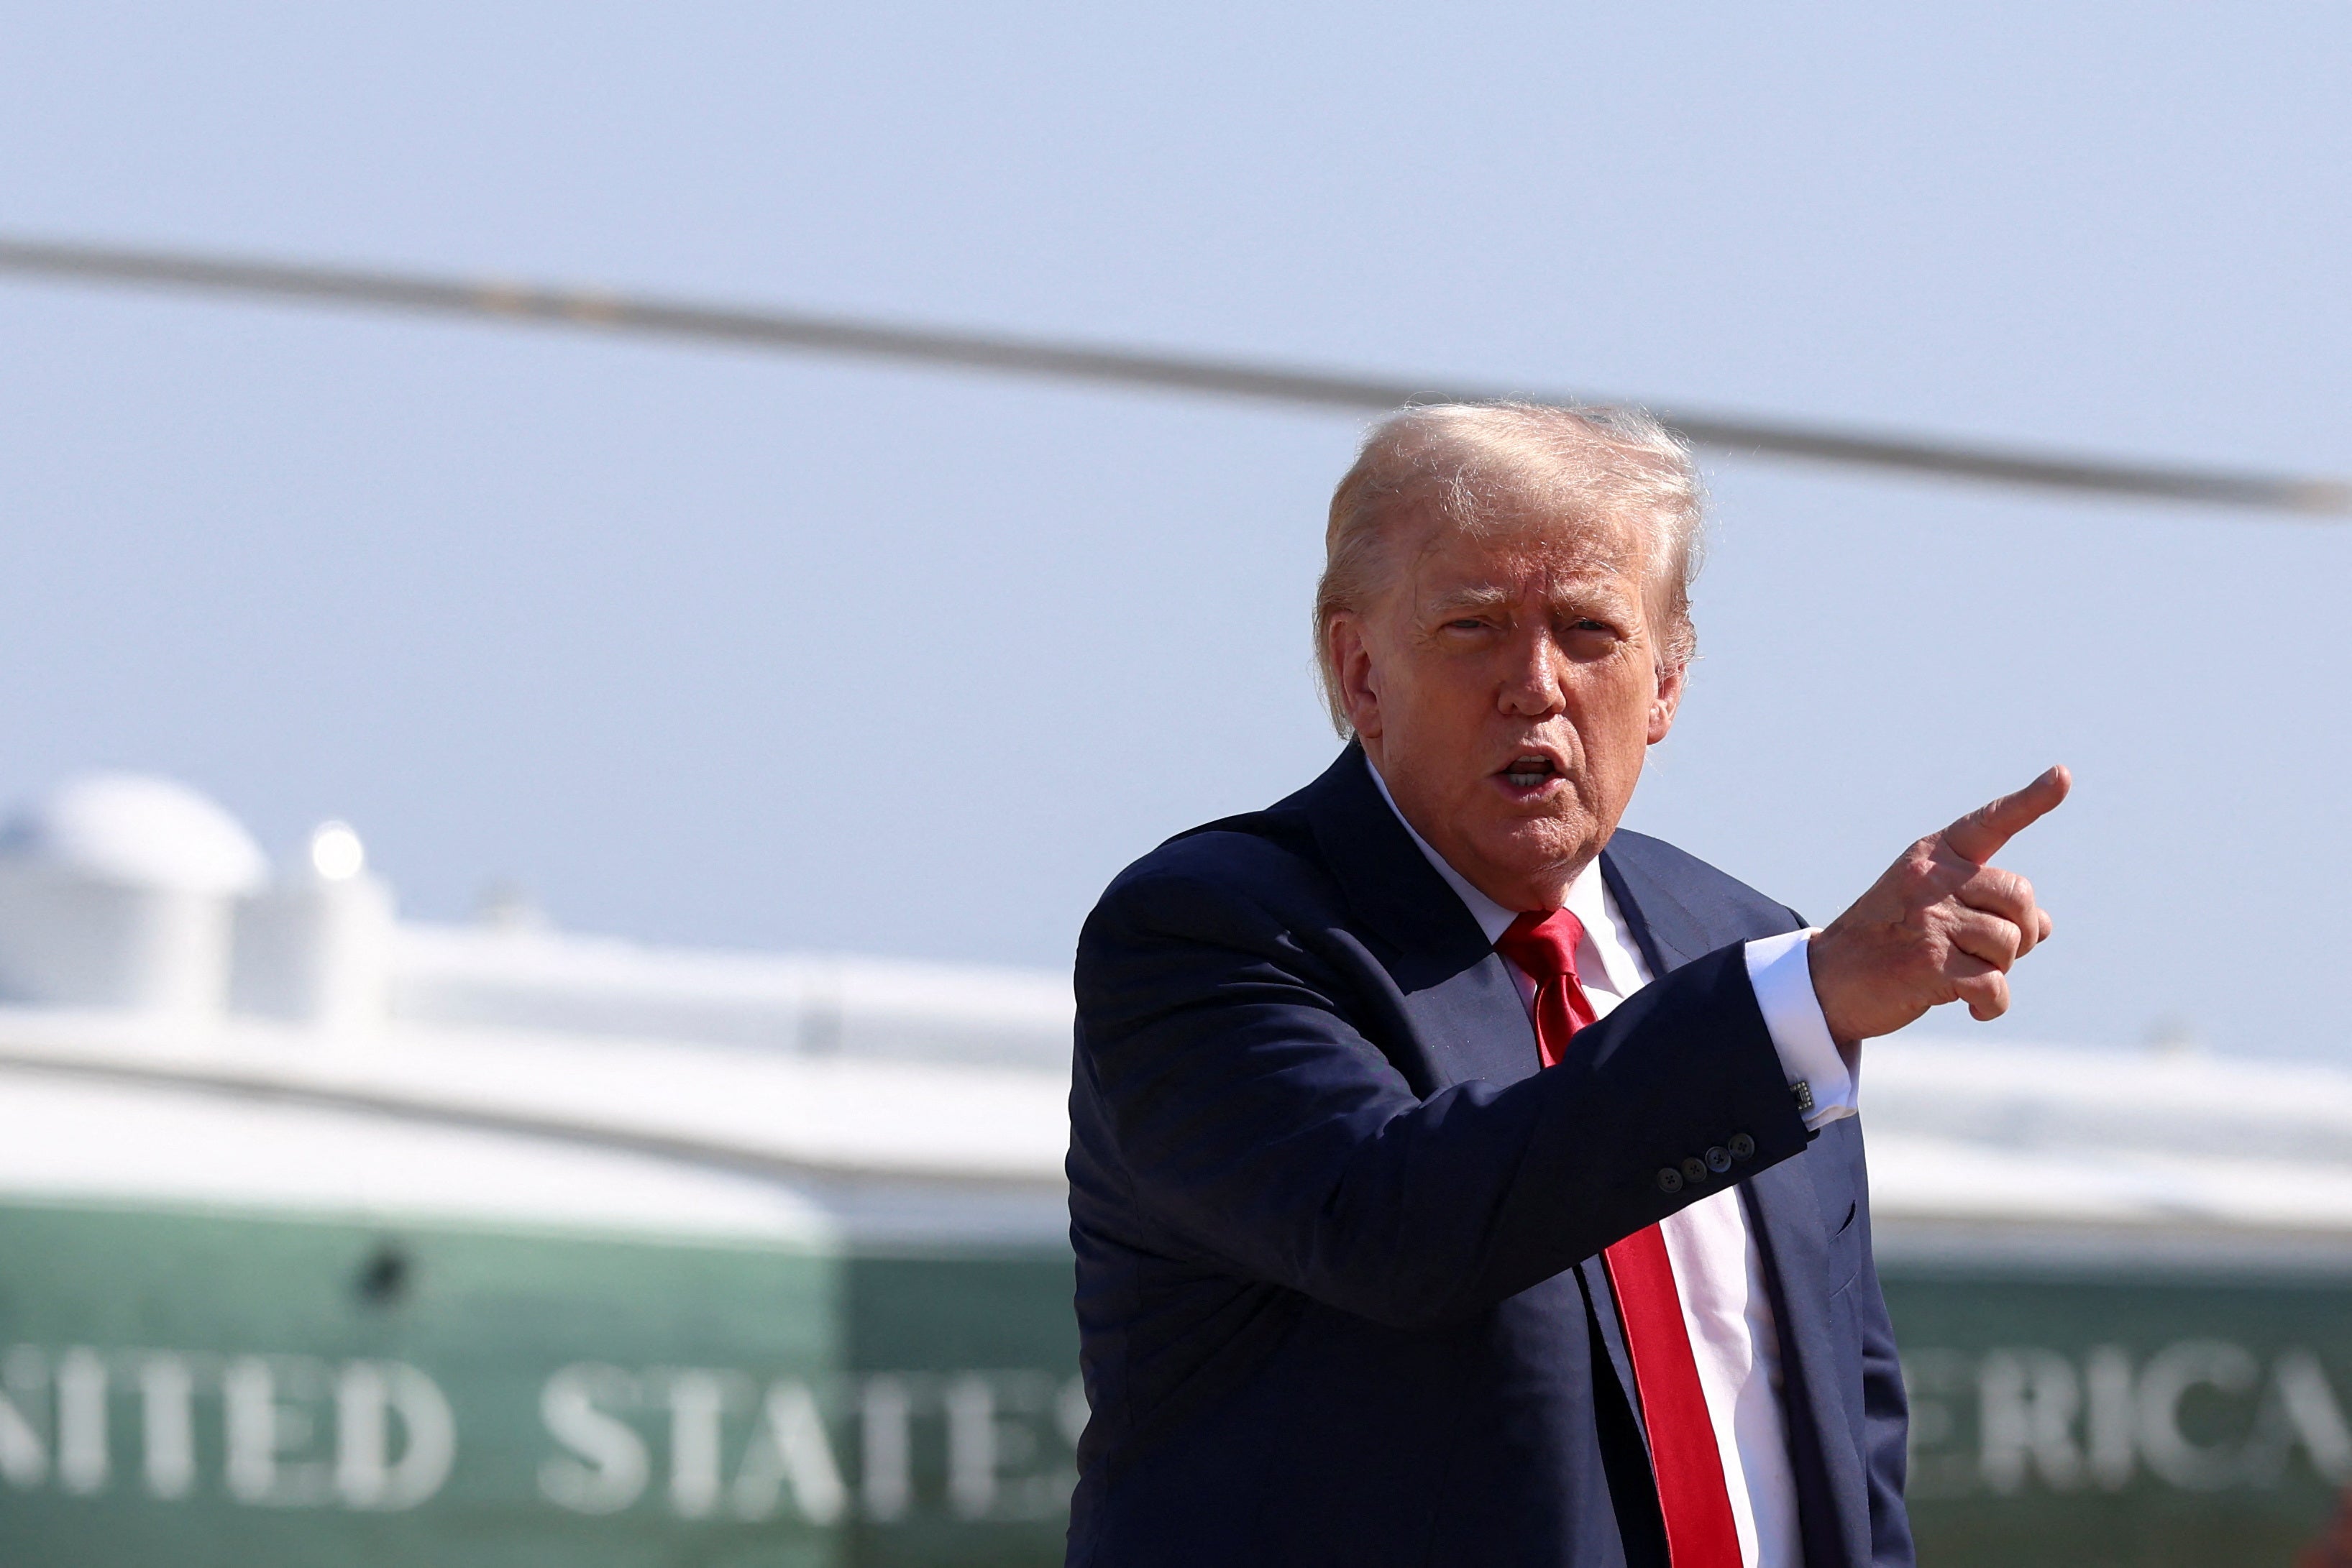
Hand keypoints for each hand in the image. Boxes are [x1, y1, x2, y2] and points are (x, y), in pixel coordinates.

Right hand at [1807, 766, 2070, 1043]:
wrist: (1828, 980)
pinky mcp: (1930, 965)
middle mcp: (1932, 880)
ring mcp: (1930, 920)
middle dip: (2020, 932)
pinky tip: (1972, 1008)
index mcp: (1933, 857)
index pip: (1990, 822)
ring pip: (2010, 944)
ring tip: (1963, 975)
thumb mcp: (1929, 905)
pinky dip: (1991, 1005)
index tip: (2063, 776)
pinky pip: (1994, 986)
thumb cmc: (1887, 941)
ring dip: (1998, 970)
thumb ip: (1985, 904)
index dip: (2031, 801)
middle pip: (2019, 896)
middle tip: (1989, 953)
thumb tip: (2044, 926)